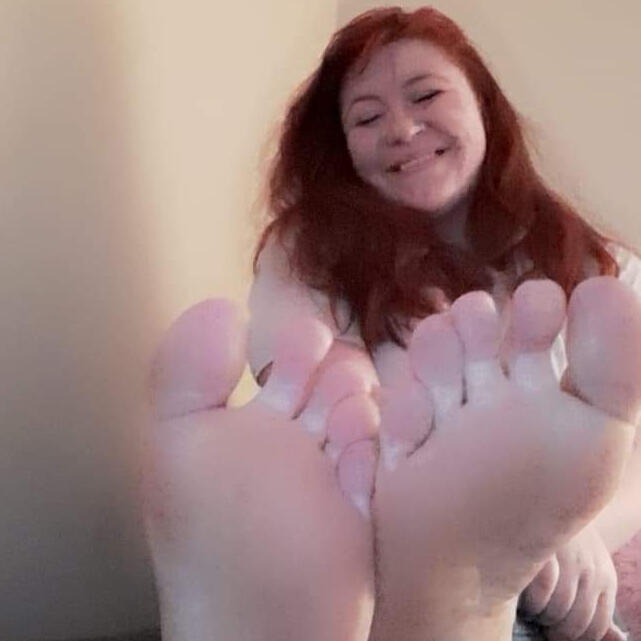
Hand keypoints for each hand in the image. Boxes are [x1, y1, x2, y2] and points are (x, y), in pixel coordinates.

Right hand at [518, 524, 626, 639]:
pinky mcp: (544, 548)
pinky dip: (532, 600)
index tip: (555, 634)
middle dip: (557, 631)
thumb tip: (618, 640)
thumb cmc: (568, 541)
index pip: (596, 626)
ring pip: (557, 610)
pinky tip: (523, 597)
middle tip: (542, 623)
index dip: (575, 637)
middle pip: (576, 622)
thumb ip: (600, 604)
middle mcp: (591, 570)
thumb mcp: (591, 569)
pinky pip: (541, 589)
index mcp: (606, 578)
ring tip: (532, 610)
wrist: (554, 495)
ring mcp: (568, 559)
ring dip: (542, 617)